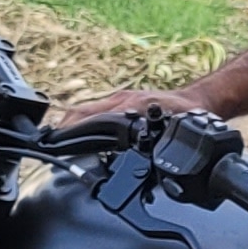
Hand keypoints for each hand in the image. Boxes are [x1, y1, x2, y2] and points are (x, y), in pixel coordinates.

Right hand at [48, 83, 200, 130]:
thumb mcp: (172, 128)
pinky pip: (96, 112)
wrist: (198, 102)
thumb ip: (157, 139)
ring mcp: (120, 101)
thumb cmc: (187, 113)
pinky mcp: (122, 104)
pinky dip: (83, 123)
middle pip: (80, 112)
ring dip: (71, 125)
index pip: (89, 116)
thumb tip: (142, 148)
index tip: (56, 140)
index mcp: (128, 105)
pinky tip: (78, 136)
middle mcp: (120, 100)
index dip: (70, 130)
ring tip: (57, 143)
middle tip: (49, 144)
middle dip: (63, 128)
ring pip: (86, 111)